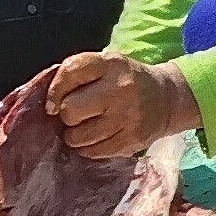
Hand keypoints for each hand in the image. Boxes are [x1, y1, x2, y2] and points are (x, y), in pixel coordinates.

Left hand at [40, 50, 200, 155]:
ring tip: (86, 127)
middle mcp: (120, 88)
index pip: (70, 71)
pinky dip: (88, 147)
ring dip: (75, 135)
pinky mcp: (131, 141)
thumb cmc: (126, 81)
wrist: (167, 99)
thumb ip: (78, 75)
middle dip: (67, 114)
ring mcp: (127, 117)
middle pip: (70, 109)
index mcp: (111, 63)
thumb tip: (48, 102)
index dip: (55, 90)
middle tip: (77, 114)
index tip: (54, 102)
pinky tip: (97, 137)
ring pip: (78, 136)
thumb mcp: (106, 66)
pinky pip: (92, 151)